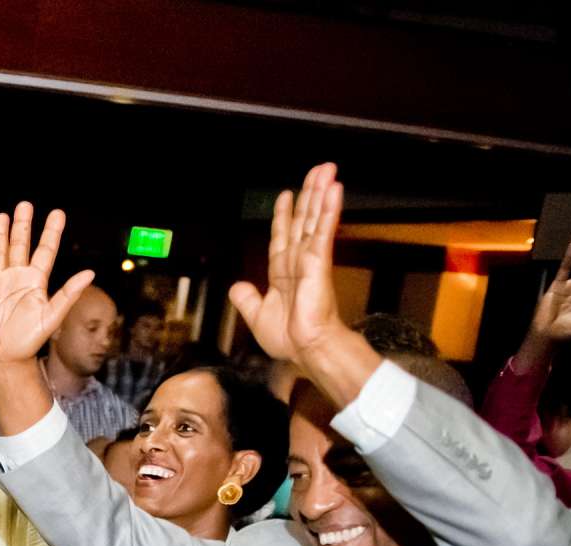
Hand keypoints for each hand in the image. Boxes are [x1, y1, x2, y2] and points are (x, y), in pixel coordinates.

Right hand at [0, 203, 96, 367]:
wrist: (4, 358)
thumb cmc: (29, 341)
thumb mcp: (51, 317)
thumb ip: (68, 294)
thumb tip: (90, 273)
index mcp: (36, 281)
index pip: (45, 251)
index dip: (51, 232)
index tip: (57, 213)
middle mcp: (17, 278)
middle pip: (20, 245)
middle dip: (22, 225)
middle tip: (25, 204)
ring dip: (0, 234)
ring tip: (2, 216)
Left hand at [226, 163, 346, 364]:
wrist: (305, 349)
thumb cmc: (289, 338)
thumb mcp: (256, 316)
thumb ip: (246, 299)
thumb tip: (236, 286)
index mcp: (282, 271)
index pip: (282, 235)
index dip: (284, 214)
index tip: (286, 195)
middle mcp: (297, 260)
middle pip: (303, 219)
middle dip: (310, 194)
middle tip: (319, 170)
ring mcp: (310, 258)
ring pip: (314, 219)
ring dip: (321, 193)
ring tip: (328, 171)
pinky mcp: (319, 261)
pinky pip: (323, 230)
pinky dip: (328, 210)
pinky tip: (334, 191)